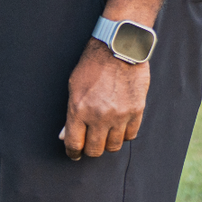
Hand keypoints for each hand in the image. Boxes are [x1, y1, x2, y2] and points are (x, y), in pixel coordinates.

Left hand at [59, 40, 147, 159]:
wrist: (119, 47)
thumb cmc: (93, 65)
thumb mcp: (74, 86)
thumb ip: (70, 114)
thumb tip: (65, 136)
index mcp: (79, 109)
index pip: (74, 144)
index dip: (73, 153)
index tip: (74, 154)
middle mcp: (99, 116)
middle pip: (94, 150)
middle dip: (90, 149)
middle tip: (90, 143)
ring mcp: (119, 115)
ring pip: (113, 146)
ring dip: (108, 143)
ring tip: (105, 133)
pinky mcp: (136, 111)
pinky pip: (130, 136)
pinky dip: (124, 134)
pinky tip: (119, 126)